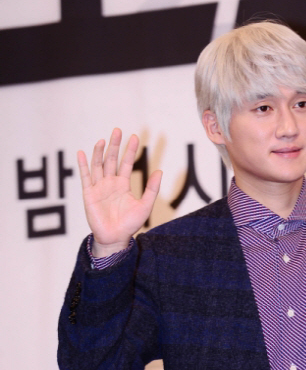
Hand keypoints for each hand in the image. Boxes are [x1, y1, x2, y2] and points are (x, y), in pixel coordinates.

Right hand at [77, 128, 161, 256]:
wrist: (115, 238)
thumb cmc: (130, 225)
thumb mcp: (145, 205)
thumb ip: (152, 189)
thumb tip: (160, 171)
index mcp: (123, 185)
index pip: (126, 163)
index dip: (130, 150)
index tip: (134, 137)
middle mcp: (110, 183)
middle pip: (112, 159)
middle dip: (115, 145)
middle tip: (118, 130)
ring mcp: (99, 187)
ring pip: (98, 165)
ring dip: (100, 152)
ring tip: (103, 140)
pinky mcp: (89, 194)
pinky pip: (85, 177)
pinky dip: (83, 165)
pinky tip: (82, 153)